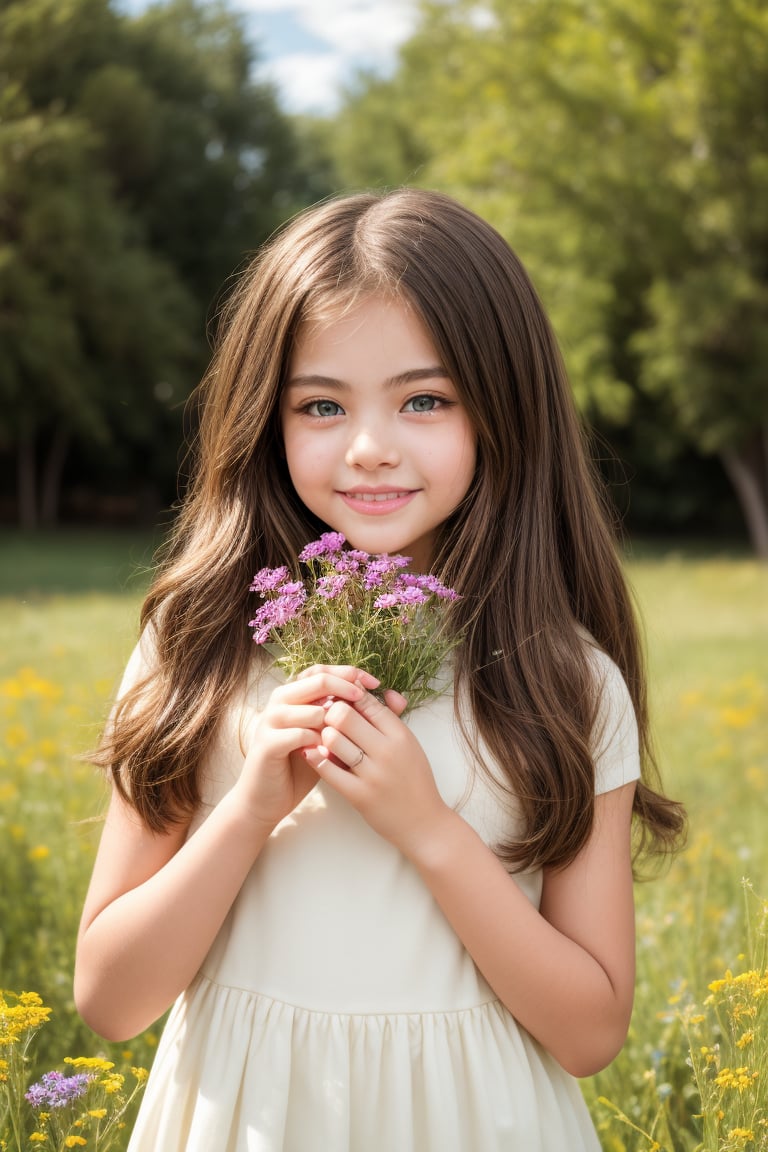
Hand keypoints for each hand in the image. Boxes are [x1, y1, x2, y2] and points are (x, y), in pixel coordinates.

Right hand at [234, 666, 379, 832]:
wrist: (269, 798)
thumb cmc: (305, 765)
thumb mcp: (335, 738)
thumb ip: (360, 717)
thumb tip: (399, 698)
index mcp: (296, 695)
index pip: (323, 670)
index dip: (349, 673)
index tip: (374, 683)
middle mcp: (280, 701)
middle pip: (315, 680)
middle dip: (343, 686)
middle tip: (363, 697)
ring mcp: (270, 721)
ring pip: (306, 706)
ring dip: (330, 717)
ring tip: (349, 732)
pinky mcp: (266, 744)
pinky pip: (296, 734)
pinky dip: (316, 740)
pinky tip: (330, 751)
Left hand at [302, 686, 449, 858]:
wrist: (424, 824)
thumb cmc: (415, 780)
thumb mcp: (411, 744)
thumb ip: (394, 718)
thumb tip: (383, 691)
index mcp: (400, 735)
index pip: (366, 702)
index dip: (348, 696)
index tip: (339, 700)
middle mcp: (387, 751)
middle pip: (344, 715)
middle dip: (330, 713)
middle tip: (326, 718)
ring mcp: (373, 774)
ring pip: (333, 739)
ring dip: (323, 735)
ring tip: (323, 738)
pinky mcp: (359, 795)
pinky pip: (328, 770)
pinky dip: (316, 758)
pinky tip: (310, 752)